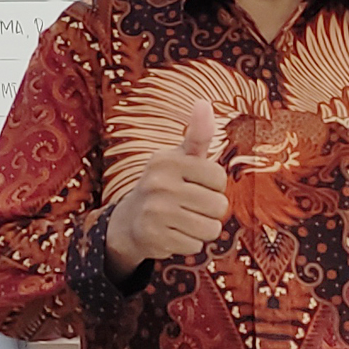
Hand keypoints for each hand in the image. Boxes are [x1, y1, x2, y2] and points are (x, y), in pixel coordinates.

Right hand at [104, 98, 229, 279]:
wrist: (129, 221)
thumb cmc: (165, 184)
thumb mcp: (179, 158)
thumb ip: (197, 134)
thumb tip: (204, 102)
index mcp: (167, 160)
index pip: (219, 177)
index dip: (213, 185)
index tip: (195, 183)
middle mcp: (158, 184)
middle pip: (218, 205)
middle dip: (209, 210)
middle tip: (188, 205)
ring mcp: (155, 212)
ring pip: (210, 228)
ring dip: (202, 229)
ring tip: (183, 220)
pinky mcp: (154, 237)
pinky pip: (195, 245)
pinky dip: (188, 243)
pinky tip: (172, 233)